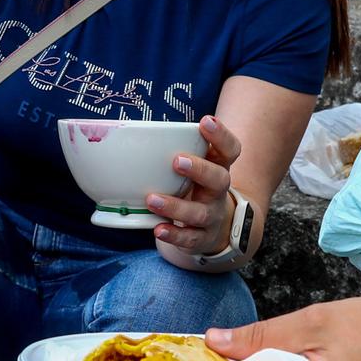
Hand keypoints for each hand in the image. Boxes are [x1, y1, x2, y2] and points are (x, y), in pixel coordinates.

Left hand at [148, 115, 239, 254]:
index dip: (221, 136)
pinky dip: (174, 235)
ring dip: (176, 206)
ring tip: (152, 199)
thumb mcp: (193, 170)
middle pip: (219, 179)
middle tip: (177, 161)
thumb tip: (130, 133)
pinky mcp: (201, 239)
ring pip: (200, 212)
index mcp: (217, 168)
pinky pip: (190, 239)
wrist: (211, 230)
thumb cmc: (193, 190)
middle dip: (200, 169)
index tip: (205, 121)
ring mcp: (212, 216)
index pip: (230, 150)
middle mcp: (218, 191)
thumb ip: (174, 152)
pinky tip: (158, 229)